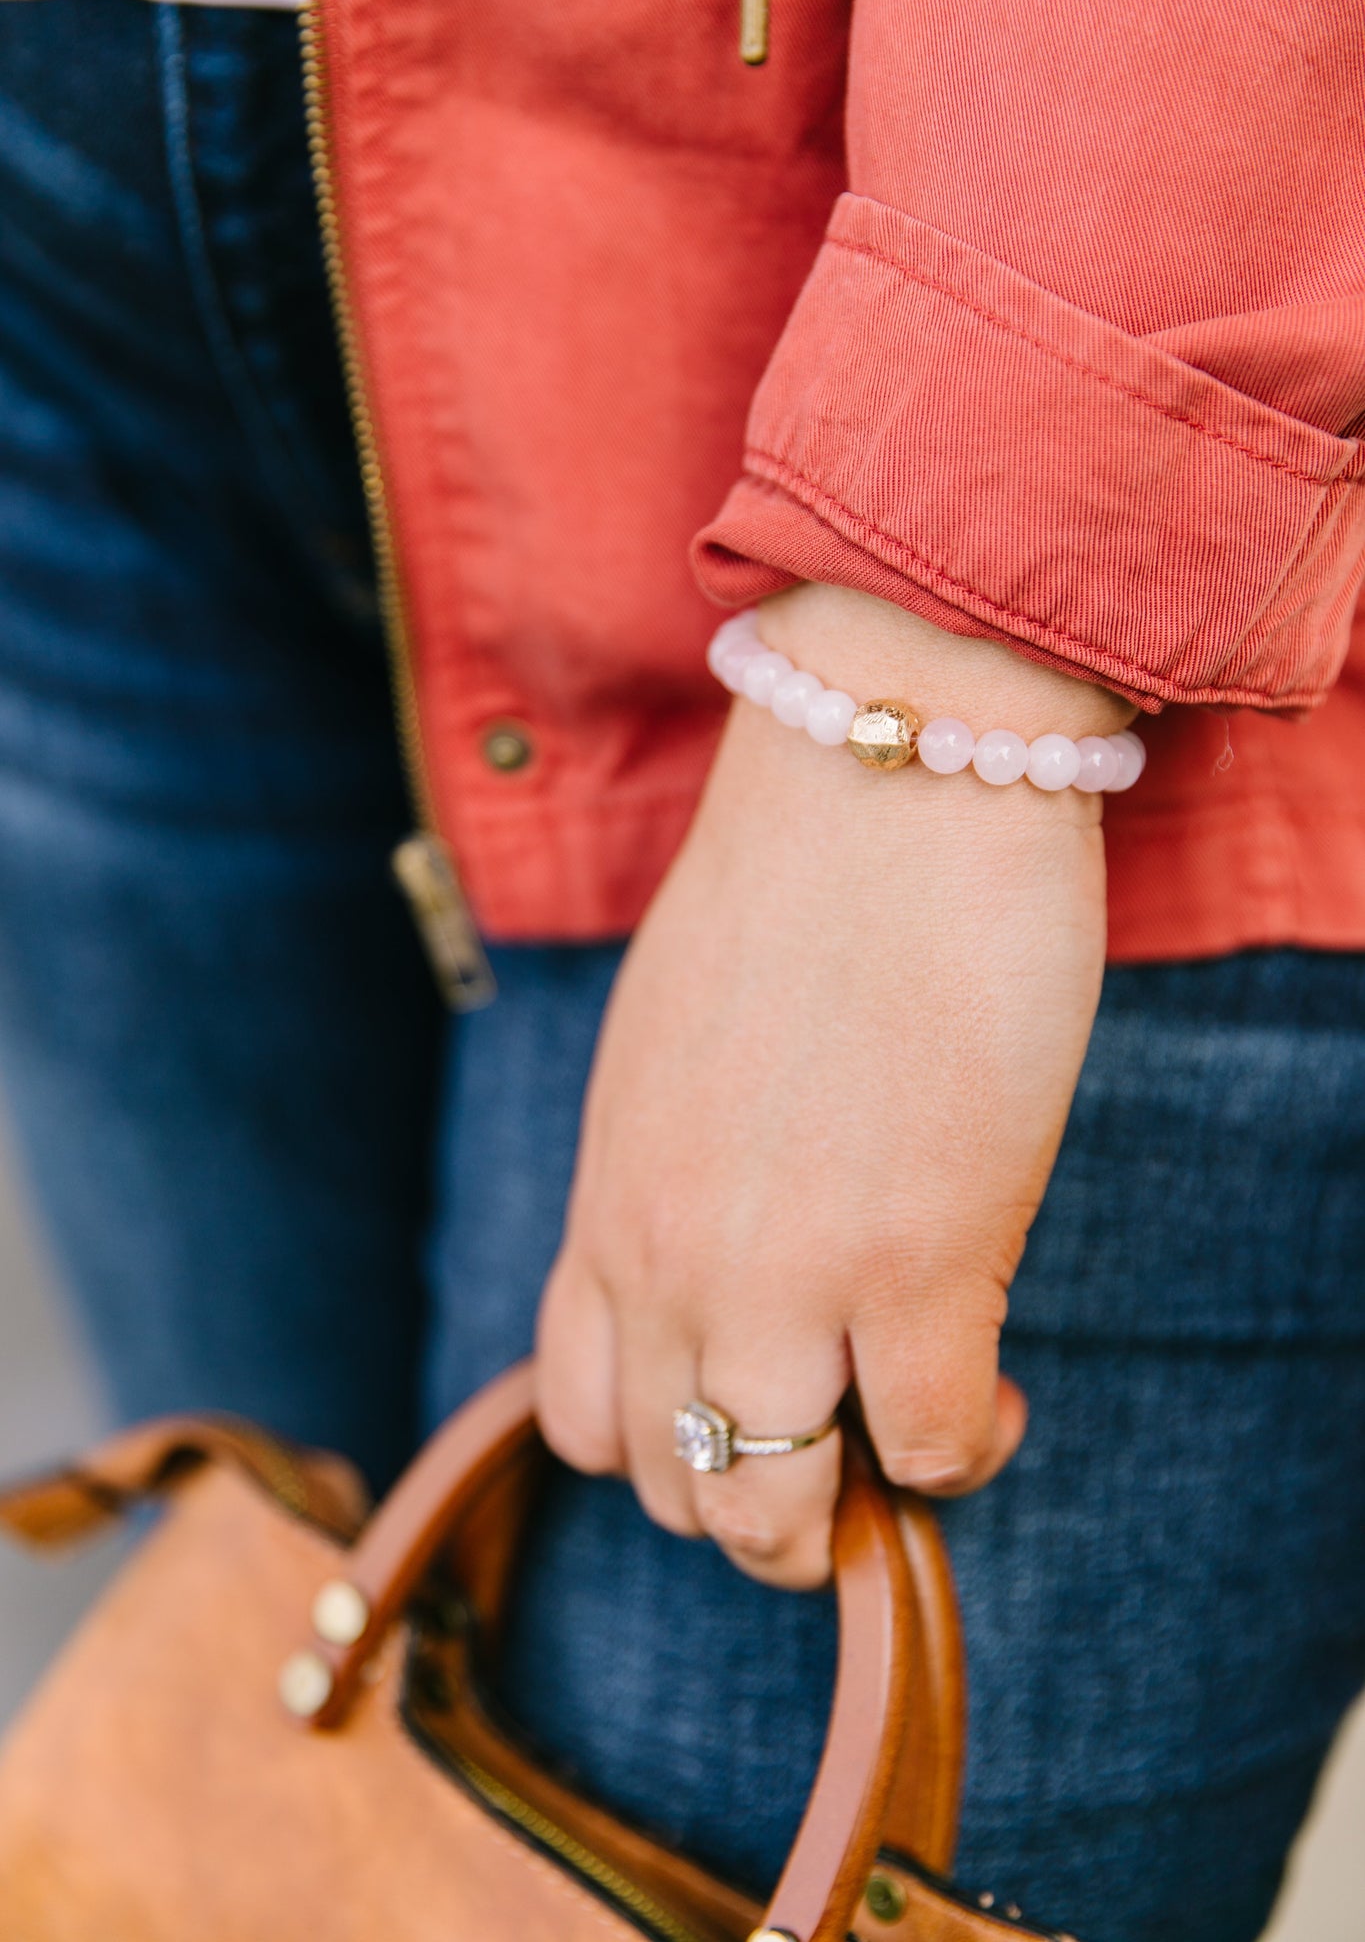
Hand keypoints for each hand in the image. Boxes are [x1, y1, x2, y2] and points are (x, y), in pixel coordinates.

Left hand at [536, 584, 1132, 1588]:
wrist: (881, 778)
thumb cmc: (791, 890)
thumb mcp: (665, 1055)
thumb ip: (674, 1174)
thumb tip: (738, 1250)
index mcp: (608, 1203)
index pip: (586, 1420)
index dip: (666, 1451)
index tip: (745, 1409)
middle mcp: (671, 1261)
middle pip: (675, 1489)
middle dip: (761, 1504)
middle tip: (841, 1448)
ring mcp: (786, 1273)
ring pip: (776, 1512)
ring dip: (847, 1513)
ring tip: (910, 1446)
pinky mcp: (920, 1258)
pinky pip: (929, 1448)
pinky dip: (963, 1451)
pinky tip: (992, 1398)